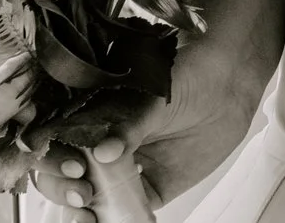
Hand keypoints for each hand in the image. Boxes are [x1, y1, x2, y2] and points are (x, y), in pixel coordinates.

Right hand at [27, 68, 259, 219]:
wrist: (230, 85)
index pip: (54, 144)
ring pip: (87, 202)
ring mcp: (121, 171)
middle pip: (62, 179)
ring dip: (79, 215)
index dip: (54, 160)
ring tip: (87, 220)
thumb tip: (105, 151)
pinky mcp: (148, 190)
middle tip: (82, 197)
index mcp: (90, 119)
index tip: (75, 168)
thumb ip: (131, 125)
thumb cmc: (188, 77)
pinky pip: (123, 213)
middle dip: (62, 192)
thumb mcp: (156, 96)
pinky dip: (112, 222)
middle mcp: (99, 148)